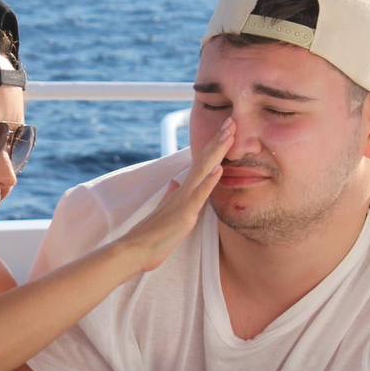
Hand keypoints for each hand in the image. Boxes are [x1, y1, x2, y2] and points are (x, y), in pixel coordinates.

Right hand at [123, 117, 233, 271]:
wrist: (136, 249)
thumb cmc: (152, 234)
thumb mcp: (166, 211)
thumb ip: (171, 195)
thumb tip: (174, 183)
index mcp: (183, 191)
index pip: (202, 163)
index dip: (214, 146)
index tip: (227, 130)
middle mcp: (184, 190)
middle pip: (205, 160)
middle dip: (219, 140)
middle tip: (232, 121)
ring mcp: (184, 200)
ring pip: (203, 171)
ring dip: (217, 151)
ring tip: (229, 134)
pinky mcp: (184, 213)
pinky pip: (199, 195)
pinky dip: (209, 181)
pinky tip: (218, 168)